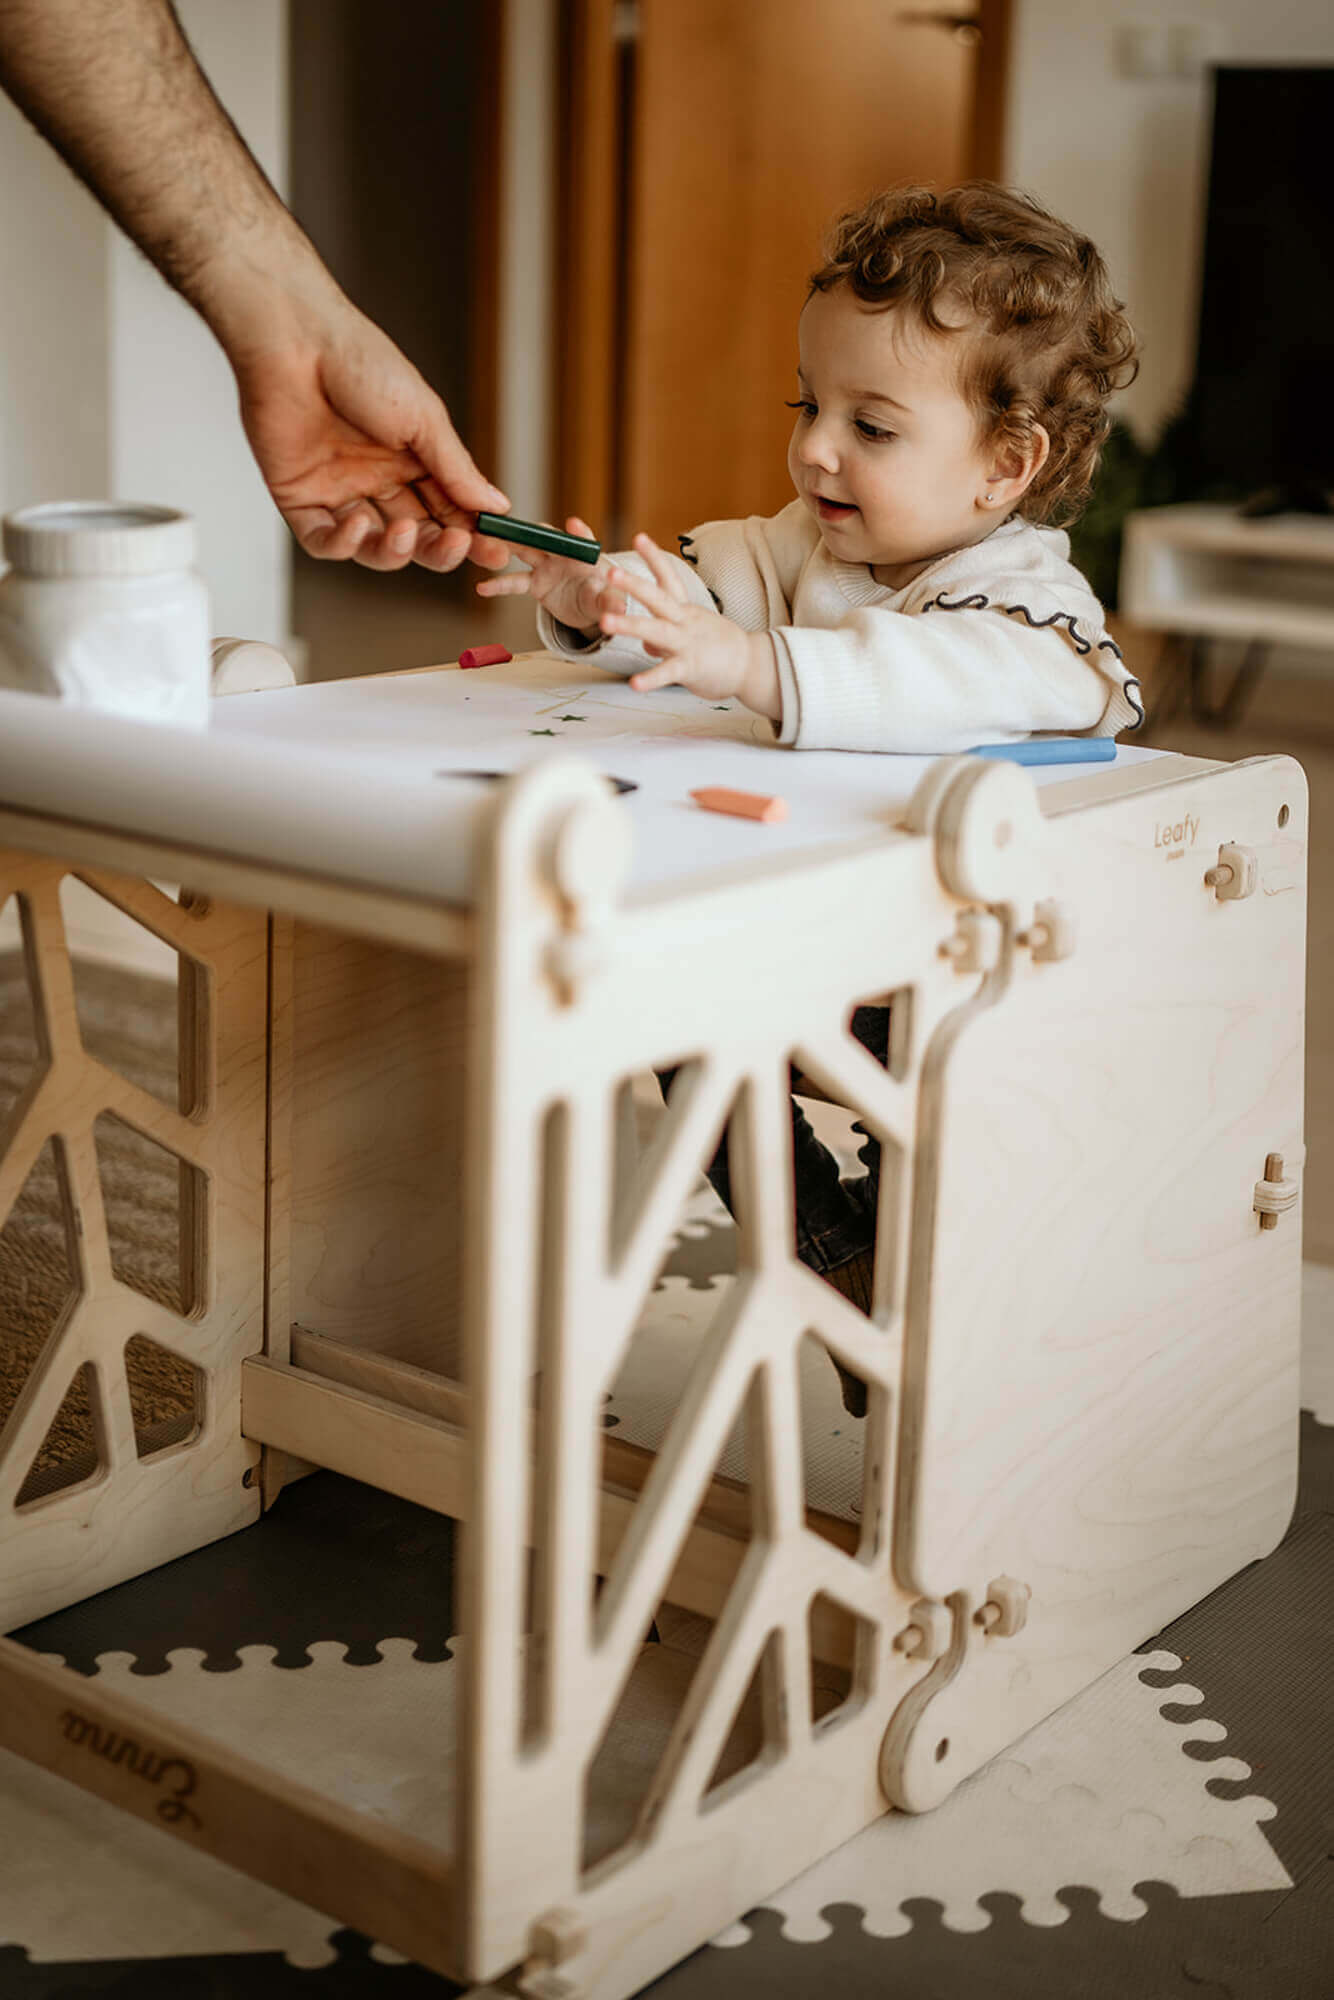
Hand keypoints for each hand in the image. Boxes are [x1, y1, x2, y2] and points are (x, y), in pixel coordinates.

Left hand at [230, 298, 513, 573]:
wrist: (295, 339)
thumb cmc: (361, 363)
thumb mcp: (424, 419)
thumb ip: (458, 470)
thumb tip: (498, 506)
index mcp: (412, 458)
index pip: (449, 510)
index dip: (474, 534)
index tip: (500, 551)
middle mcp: (376, 478)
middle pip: (416, 536)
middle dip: (440, 549)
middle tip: (461, 546)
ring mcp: (337, 490)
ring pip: (373, 546)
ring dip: (395, 551)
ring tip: (404, 532)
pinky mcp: (298, 497)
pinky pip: (323, 540)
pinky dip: (343, 544)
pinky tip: (357, 525)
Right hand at [474, 517, 627, 629]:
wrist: (590, 608)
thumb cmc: (604, 596)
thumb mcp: (609, 602)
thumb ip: (611, 603)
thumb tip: (620, 609)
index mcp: (586, 555)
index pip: (582, 540)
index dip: (577, 532)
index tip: (573, 525)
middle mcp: (563, 555)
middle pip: (545, 538)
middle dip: (530, 532)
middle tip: (513, 526)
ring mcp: (546, 566)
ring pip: (524, 552)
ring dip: (507, 546)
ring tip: (487, 544)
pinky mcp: (534, 582)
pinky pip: (514, 583)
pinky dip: (498, 585)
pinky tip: (482, 588)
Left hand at [603, 535, 781, 717]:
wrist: (751, 665)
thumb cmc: (719, 647)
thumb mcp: (691, 633)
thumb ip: (665, 633)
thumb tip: (646, 643)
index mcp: (684, 609)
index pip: (668, 578)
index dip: (654, 557)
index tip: (638, 537)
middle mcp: (684, 621)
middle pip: (657, 597)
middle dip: (633, 584)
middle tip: (610, 572)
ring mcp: (687, 643)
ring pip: (656, 630)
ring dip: (630, 624)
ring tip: (604, 621)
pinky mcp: (691, 668)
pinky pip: (668, 673)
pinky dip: (651, 678)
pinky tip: (634, 684)